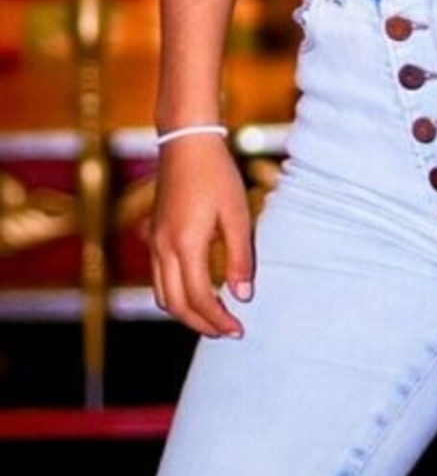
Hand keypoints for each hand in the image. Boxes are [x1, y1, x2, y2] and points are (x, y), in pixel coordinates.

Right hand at [149, 138, 255, 336]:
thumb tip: (243, 296)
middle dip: (201, 324)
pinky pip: (158, 279)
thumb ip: (240, 257)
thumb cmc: (217, 175)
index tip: (239, 329)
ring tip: (214, 318)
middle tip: (228, 331)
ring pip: (162, 295)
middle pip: (175, 305)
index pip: (198, 298)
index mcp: (185, 244)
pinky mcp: (154, 236)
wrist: (187, 143)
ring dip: (186, 313)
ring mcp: (154, 242)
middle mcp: (163, 248)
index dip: (218, 319)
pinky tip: (196, 293)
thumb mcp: (237, 215)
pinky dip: (175, 295)